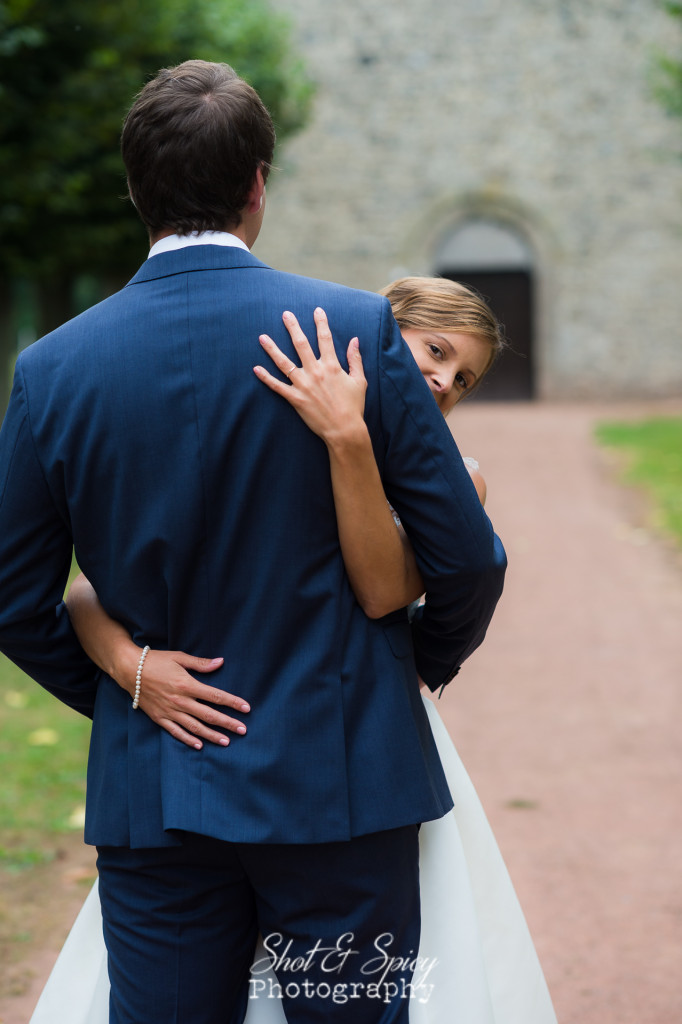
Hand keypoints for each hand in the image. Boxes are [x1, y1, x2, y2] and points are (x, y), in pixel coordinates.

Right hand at [132, 649, 249, 749]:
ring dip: (212, 735)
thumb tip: (221, 662)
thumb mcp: (179, 658)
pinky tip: (199, 746)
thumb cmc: (156, 661)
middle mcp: (180, 701)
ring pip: (194, 727)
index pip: (215, 696)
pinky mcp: (159, 718)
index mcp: (187, 685)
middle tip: (243, 730)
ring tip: (226, 741)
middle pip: (209, 715)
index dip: (232, 703)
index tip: (246, 708)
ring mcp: (169, 711)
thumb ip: (201, 664)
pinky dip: (187, 740)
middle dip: (228, 723)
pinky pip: (176, 732)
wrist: (129, 670)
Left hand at [254, 307, 366, 446]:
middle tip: (285, 314)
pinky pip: (277, 386)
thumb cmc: (353, 406)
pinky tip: (256, 369)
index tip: (317, 310)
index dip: (321, 323)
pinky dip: (266, 378)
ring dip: (272, 349)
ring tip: (262, 337)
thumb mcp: (360, 380)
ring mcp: (303, 385)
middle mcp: (316, 372)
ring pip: (284, 363)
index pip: (325, 339)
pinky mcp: (295, 399)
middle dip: (293, 327)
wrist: (345, 430)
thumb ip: (355, 359)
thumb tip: (355, 340)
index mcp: (332, 366)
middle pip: (301, 345)